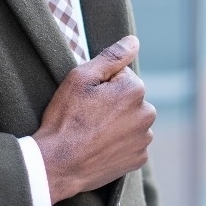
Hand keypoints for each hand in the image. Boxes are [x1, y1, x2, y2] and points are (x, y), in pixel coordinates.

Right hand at [32, 36, 155, 204]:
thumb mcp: (80, 78)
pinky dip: (119, 143)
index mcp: (135, 90)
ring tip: (91, 133)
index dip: (100, 84)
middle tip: (87, 115)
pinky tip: (99, 146)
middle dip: (112, 102)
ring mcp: (144, 139)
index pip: (121, 75)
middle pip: (129, 98)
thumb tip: (133, 41)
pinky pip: (131, 143)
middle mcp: (147, 114)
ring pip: (131, 120)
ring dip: (117, 123)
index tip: (86, 98)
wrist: (58, 164)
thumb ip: (111, 57)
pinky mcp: (138, 159)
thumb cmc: (66, 118)